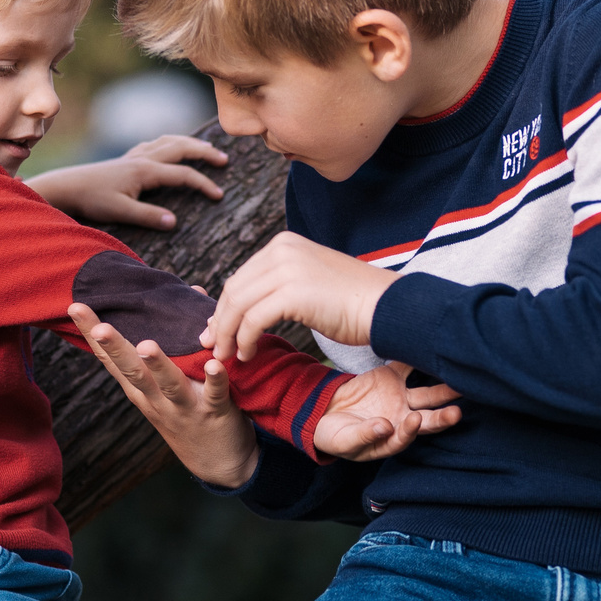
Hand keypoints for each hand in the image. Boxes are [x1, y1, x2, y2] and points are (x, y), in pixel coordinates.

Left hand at [28, 134, 229, 229]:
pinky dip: (170, 142)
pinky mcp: (127, 159)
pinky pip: (154, 144)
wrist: (67, 187)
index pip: (183, 174)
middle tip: (224, 159)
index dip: (203, 184)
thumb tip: (175, 222)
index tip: (219, 196)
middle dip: (204, 152)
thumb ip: (148, 216)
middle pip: (180, 148)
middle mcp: (142, 158)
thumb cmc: (92, 200)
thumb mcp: (120, 212)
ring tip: (206, 147)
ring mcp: (134, 156)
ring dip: (189, 143)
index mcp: (145, 171)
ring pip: (168, 142)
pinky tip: (171, 147)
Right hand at [68, 303, 259, 485]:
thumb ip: (176, 341)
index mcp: (141, 389)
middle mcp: (156, 398)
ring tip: (147, 345)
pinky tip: (213, 363)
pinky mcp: (214, 413)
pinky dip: (214, 378)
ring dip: (157, 365)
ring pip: (168, 384)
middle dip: (115, 348)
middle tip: (100, 326)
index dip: (93, 334)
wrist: (218, 464)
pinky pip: (215, 394)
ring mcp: (184, 407)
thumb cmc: (192, 412)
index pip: (111, 359)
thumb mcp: (170, 383)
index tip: (76, 307)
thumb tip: (193, 291)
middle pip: (131, 371)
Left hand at [204, 230, 396, 363]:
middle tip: (212, 346)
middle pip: (234, 289)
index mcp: (284, 244)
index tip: (216, 331)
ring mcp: (287, 268)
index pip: (242, 277)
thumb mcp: (310, 280)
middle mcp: (282, 250)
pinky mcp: (293, 292)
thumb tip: (248, 308)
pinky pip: (253, 320)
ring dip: (227, 334)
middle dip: (219, 321)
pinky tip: (247, 354)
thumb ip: (280, 285)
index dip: (224, 307)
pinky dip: (245, 340)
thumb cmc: (353, 302)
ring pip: (238, 305)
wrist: (387, 307)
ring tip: (227, 356)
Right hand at [313, 362, 463, 461]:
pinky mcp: (392, 378)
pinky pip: (407, 367)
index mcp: (391, 439)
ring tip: (458, 383)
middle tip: (456, 413)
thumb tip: (385, 428)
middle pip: (427, 420)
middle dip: (443, 418)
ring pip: (426, 395)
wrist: (322, 412)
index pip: (406, 436)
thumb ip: (364, 435)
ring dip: (443, 390)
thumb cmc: (334, 435)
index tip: (413, 419)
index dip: (411, 430)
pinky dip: (417, 359)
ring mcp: (400, 398)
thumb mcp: (344, 440)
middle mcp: (401, 419)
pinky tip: (429, 352)